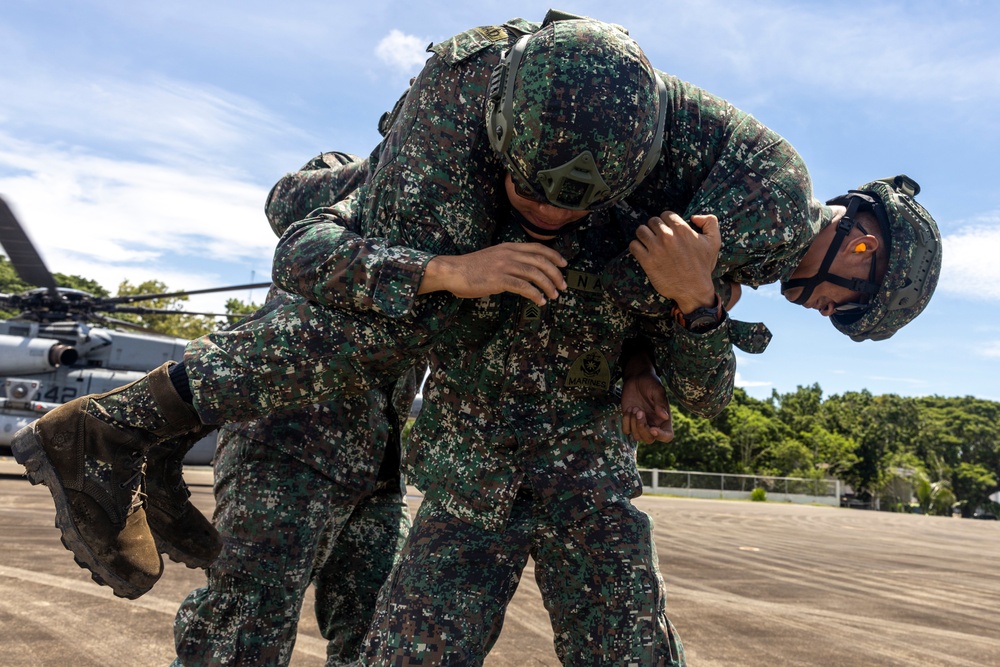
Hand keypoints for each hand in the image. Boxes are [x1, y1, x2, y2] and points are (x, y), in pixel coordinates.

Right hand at [419, 242, 567, 305]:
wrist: (453, 271)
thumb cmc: (471, 268)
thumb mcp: (494, 257)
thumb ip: (509, 260)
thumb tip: (524, 273)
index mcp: (509, 247)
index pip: (538, 248)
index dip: (554, 256)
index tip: (564, 264)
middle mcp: (509, 254)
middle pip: (541, 261)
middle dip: (555, 274)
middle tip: (562, 286)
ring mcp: (504, 266)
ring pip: (535, 274)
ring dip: (548, 286)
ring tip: (553, 296)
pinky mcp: (499, 279)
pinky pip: (523, 287)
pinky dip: (535, 294)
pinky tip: (539, 301)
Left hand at [621, 370, 673, 443]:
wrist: (637, 378)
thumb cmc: (650, 383)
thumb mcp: (657, 390)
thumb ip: (660, 403)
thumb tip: (665, 417)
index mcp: (664, 419)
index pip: (667, 436)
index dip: (661, 436)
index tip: (652, 428)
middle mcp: (653, 424)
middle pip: (649, 439)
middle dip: (642, 428)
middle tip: (639, 411)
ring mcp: (641, 424)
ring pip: (637, 437)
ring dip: (633, 423)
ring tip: (634, 408)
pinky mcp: (630, 421)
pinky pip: (626, 430)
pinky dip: (626, 422)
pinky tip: (628, 409)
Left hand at [629, 211, 720, 312]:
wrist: (694, 289)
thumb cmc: (703, 266)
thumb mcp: (714, 241)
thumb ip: (710, 222)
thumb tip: (694, 216)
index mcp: (682, 229)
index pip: (666, 214)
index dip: (666, 221)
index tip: (668, 230)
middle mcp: (667, 236)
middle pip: (652, 221)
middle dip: (655, 228)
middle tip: (659, 238)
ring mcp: (656, 248)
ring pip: (641, 231)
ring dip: (644, 235)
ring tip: (649, 243)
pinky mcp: (647, 261)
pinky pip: (634, 246)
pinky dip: (636, 247)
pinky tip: (643, 252)